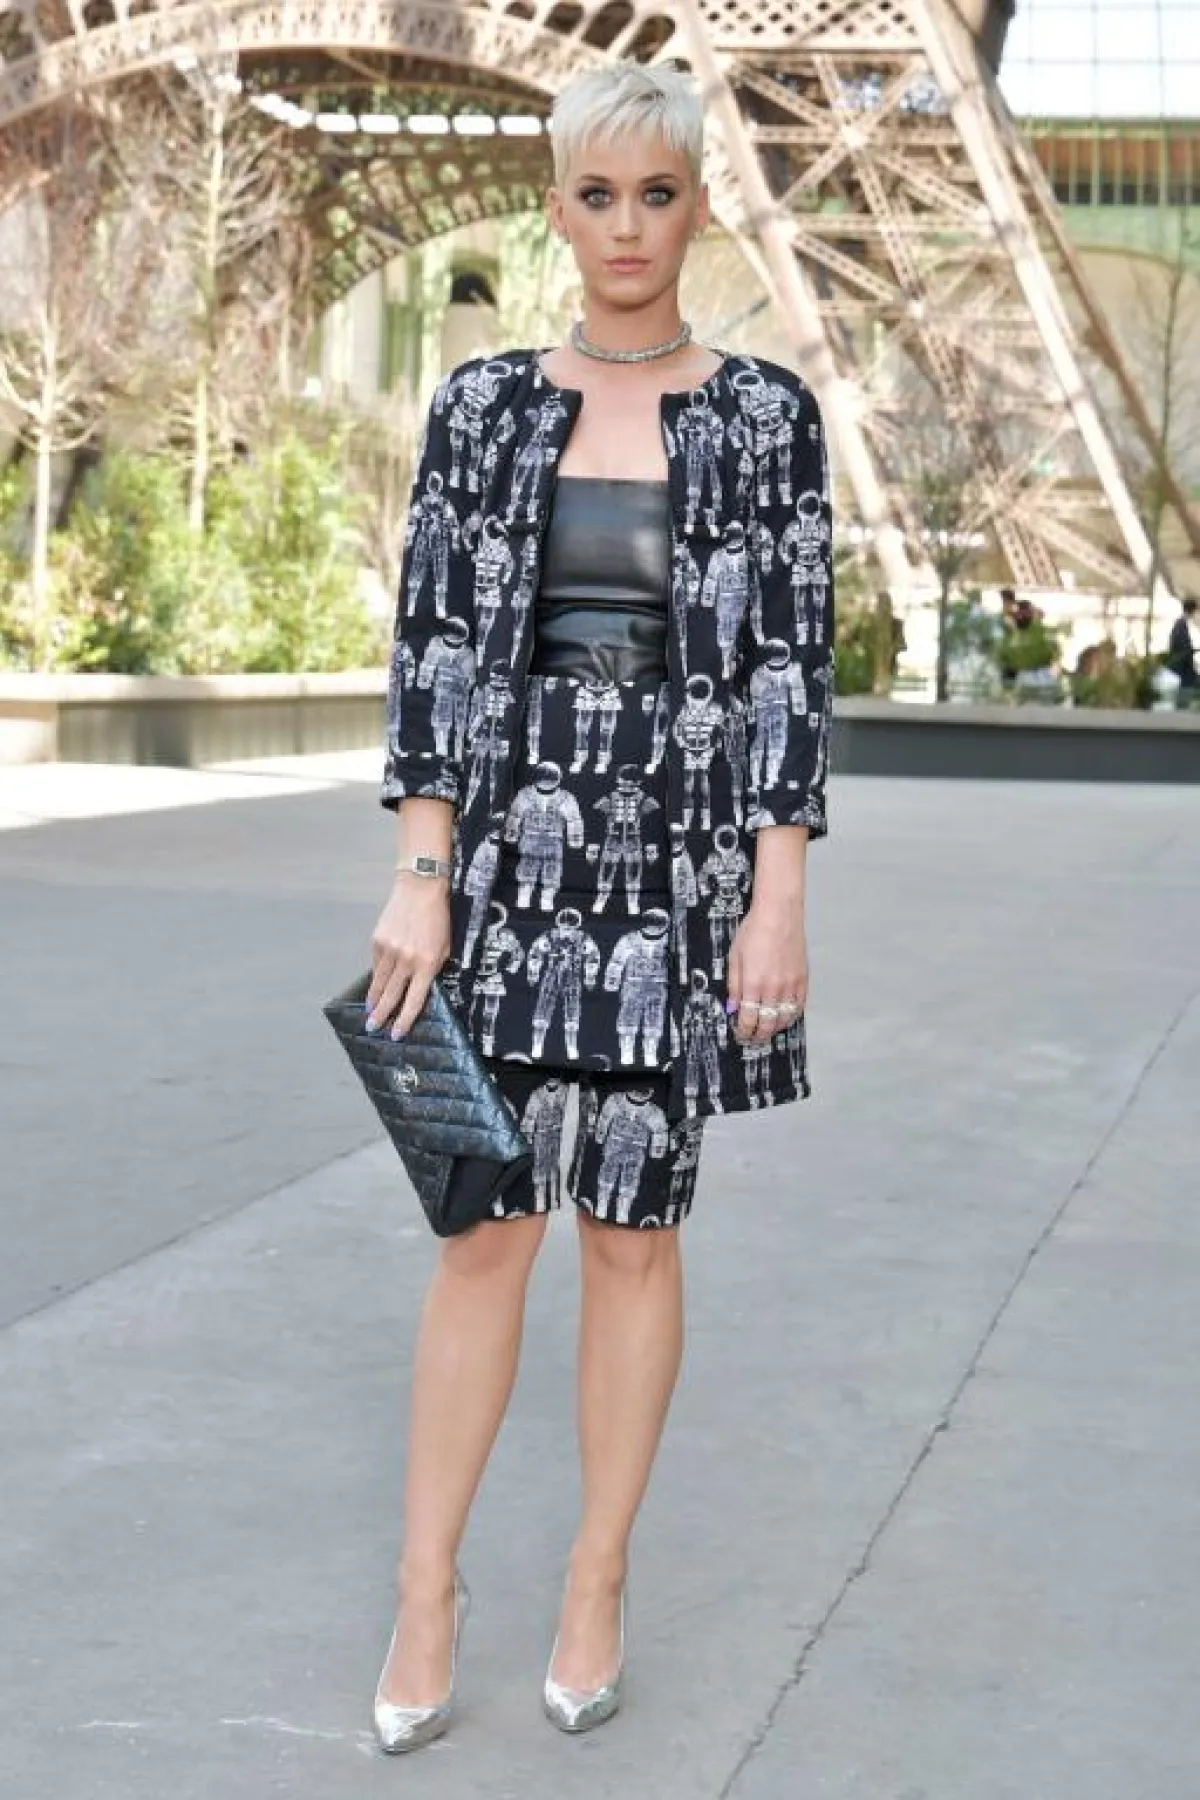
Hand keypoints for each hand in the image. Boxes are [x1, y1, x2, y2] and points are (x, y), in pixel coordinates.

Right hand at [366, 874, 451, 1039]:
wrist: (420, 888)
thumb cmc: (439, 919)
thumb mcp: (445, 947)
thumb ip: (433, 968)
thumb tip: (421, 988)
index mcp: (427, 964)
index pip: (414, 1000)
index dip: (404, 1020)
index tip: (396, 1034)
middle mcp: (407, 960)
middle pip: (391, 995)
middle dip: (382, 1015)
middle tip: (373, 1029)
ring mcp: (390, 950)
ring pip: (379, 983)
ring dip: (374, 1000)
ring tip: (370, 1013)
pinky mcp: (378, 940)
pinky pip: (376, 965)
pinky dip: (375, 977)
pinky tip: (374, 986)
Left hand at [726, 899, 807, 1044]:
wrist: (779, 914)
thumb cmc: (754, 930)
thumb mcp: (734, 957)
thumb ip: (733, 984)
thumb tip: (733, 1007)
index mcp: (753, 984)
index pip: (748, 1019)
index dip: (743, 1031)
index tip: (740, 1032)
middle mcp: (773, 988)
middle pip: (767, 1024)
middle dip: (758, 1034)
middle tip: (752, 1035)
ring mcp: (791, 985)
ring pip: (785, 1019)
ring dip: (775, 1028)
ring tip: (767, 1028)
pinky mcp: (803, 979)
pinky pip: (799, 1007)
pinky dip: (791, 1015)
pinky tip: (784, 1016)